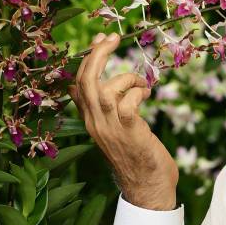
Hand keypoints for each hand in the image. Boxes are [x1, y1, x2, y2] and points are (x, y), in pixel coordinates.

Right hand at [68, 32, 177, 210]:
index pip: (78, 82)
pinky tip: (148, 93)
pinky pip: (128, 104)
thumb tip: (81, 86)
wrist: (147, 187)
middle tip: (114, 37)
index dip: (88, 57)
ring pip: (104, 89)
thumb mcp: (112, 127)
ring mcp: (111, 128)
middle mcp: (96, 122)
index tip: (102, 39)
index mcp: (90, 119)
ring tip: (142, 83)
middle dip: (98, 53)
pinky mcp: (130, 132)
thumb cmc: (135, 153)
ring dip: (126, 77)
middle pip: (86, 81)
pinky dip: (138, 92)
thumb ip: (99, 108)